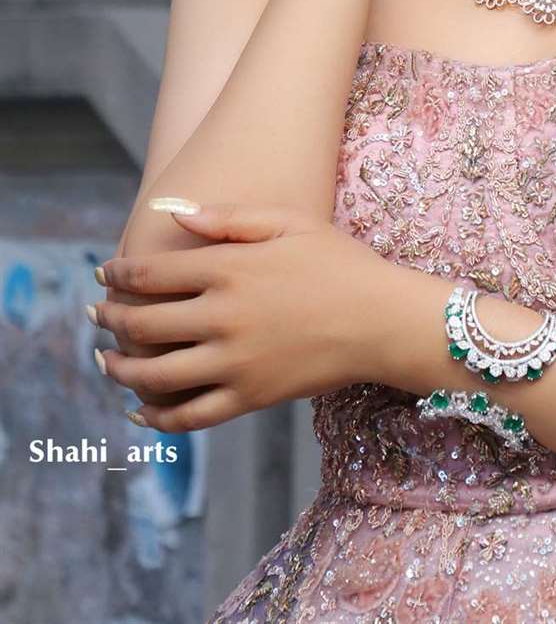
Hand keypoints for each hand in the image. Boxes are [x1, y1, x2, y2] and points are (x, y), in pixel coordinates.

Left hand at [90, 202, 393, 431]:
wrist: (382, 320)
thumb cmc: (339, 262)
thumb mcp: (288, 223)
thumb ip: (228, 219)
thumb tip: (175, 215)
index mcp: (229, 269)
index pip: (152, 273)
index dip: (119, 274)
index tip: (103, 274)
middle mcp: (223, 317)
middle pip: (143, 323)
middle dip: (110, 318)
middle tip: (95, 315)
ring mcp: (234, 362)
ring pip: (155, 374)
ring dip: (119, 368)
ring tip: (105, 360)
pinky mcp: (249, 398)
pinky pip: (189, 416)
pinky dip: (157, 418)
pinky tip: (140, 411)